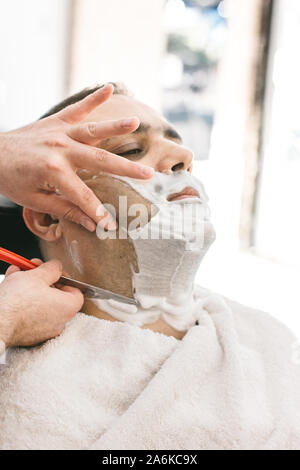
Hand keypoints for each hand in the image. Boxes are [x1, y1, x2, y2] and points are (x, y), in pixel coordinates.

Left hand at [0, 84, 153, 230]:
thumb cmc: (11, 180)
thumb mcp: (35, 201)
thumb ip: (65, 209)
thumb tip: (90, 223)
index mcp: (54, 172)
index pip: (84, 196)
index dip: (98, 212)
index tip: (110, 225)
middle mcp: (61, 149)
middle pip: (100, 161)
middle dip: (126, 170)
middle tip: (148, 175)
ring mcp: (60, 133)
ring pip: (93, 130)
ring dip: (116, 126)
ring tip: (136, 122)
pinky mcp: (56, 122)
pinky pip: (77, 108)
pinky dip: (93, 98)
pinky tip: (109, 86)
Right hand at [0, 259, 83, 347]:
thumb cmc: (16, 302)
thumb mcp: (38, 275)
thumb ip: (52, 268)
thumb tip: (56, 267)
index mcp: (67, 308)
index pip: (76, 290)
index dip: (64, 277)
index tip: (53, 271)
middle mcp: (59, 322)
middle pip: (55, 295)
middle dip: (42, 278)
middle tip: (32, 269)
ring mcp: (43, 330)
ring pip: (40, 302)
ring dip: (29, 286)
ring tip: (17, 274)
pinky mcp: (27, 334)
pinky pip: (29, 313)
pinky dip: (22, 300)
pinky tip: (10, 287)